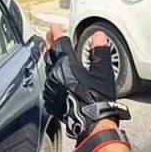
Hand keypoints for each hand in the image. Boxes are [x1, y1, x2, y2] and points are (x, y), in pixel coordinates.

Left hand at [43, 27, 127, 143]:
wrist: (91, 124)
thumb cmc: (97, 100)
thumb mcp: (103, 72)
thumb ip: (100, 52)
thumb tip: (99, 36)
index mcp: (67, 65)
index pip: (59, 44)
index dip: (57, 33)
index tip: (55, 28)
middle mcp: (55, 75)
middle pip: (50, 54)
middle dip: (50, 43)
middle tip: (50, 36)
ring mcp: (52, 88)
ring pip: (47, 68)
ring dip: (49, 59)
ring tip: (51, 53)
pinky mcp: (52, 99)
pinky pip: (48, 83)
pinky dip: (51, 75)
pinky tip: (54, 76)